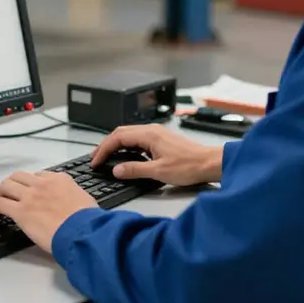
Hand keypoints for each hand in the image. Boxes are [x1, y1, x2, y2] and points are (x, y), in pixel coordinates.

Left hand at [0, 171, 97, 252]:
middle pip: (19, 176)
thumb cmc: (88, 220)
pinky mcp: (20, 211)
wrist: (82, 230)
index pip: (39, 175)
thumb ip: (73, 196)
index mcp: (59, 179)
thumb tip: (71, 203)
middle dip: (10, 183)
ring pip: (5, 186)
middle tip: (6, 193)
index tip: (28, 191)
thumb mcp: (85, 199)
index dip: (30, 183)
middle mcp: (42, 183)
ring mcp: (30, 196)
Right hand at [90, 124, 223, 186]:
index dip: (103, 149)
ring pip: (129, 135)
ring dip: (115, 145)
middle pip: (121, 133)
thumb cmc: (188, 166)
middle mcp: (151, 130)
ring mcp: (156, 133)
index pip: (118, 138)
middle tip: (95, 158)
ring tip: (106, 157)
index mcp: (148, 134)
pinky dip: (126, 146)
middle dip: (106, 145)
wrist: (208, 163)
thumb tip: (116, 170)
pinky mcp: (161, 139)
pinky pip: (137, 139)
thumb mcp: (159, 172)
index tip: (95, 161)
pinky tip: (125, 156)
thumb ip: (135, 170)